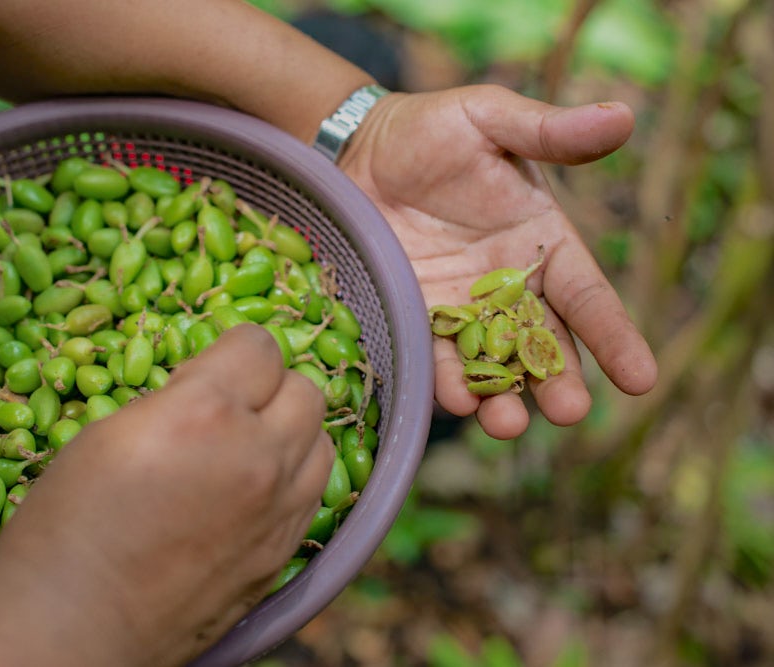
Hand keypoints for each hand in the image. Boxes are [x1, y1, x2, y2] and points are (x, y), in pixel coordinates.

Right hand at [0, 324, 333, 666]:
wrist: (73, 624)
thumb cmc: (67, 525)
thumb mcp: (111, 432)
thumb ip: (177, 401)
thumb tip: (210, 389)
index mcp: (205, 414)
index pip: (259, 346)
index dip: (232, 351)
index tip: (204, 373)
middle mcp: (258, 458)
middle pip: (304, 390)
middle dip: (267, 388)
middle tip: (225, 409)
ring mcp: (278, 511)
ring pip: (321, 442)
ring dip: (290, 433)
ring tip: (245, 450)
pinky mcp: (282, 554)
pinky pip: (313, 494)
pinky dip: (292, 480)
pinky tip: (251, 492)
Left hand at [340, 84, 657, 438]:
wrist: (356, 150)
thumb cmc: (431, 129)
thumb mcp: (490, 120)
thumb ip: (549, 132)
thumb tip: (623, 116)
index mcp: (542, 244)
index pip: (587, 297)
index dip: (615, 337)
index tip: (642, 380)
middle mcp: (507, 288)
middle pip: (543, 344)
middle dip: (559, 381)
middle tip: (570, 412)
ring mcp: (458, 309)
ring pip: (490, 364)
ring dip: (501, 397)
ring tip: (507, 424)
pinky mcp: (411, 318)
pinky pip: (432, 356)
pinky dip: (443, 381)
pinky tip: (454, 401)